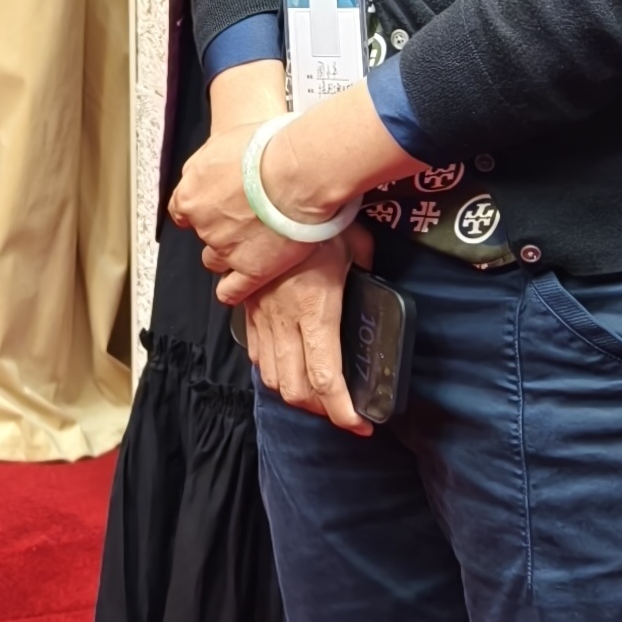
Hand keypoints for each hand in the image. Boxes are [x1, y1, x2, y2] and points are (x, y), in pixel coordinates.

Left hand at [167, 68, 420, 305]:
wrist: (297, 172)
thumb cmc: (269, 149)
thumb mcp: (225, 141)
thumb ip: (213, 163)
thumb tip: (214, 166)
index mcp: (192, 191)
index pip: (181, 209)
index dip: (198, 210)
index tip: (208, 209)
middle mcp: (203, 222)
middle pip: (202, 233)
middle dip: (219, 229)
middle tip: (243, 219)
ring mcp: (225, 248)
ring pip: (215, 261)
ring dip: (227, 256)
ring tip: (250, 245)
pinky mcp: (250, 270)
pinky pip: (232, 290)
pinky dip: (232, 291)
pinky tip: (238, 287)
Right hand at [243, 233, 373, 434]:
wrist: (267, 197)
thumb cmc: (314, 218)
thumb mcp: (355, 244)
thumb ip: (367, 269)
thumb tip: (374, 279)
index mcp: (315, 310)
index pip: (325, 378)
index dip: (343, 412)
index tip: (361, 425)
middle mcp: (284, 321)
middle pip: (295, 389)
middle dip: (320, 410)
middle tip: (343, 410)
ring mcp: (261, 316)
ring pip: (272, 377)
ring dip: (295, 394)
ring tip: (318, 394)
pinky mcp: (247, 309)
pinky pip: (256, 354)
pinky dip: (273, 371)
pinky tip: (289, 365)